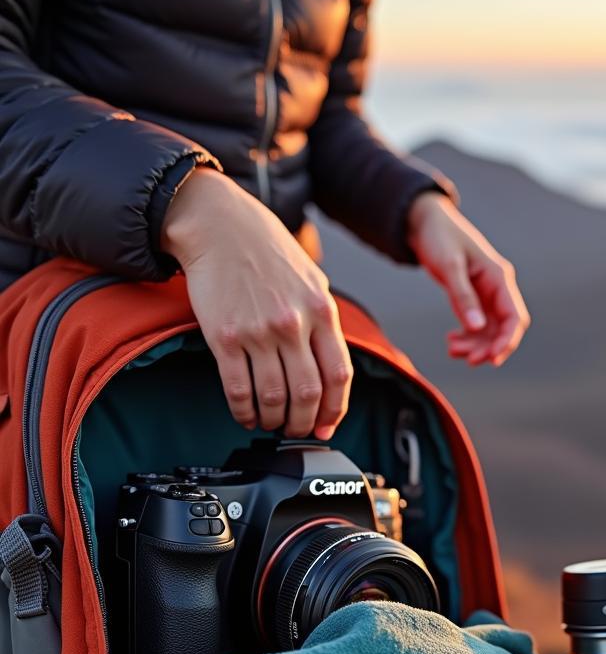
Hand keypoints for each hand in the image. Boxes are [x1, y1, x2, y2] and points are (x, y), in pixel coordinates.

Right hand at [162, 167, 351, 439]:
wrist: (218, 224)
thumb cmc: (266, 250)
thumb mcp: (312, 280)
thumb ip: (323, 321)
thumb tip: (330, 367)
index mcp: (321, 311)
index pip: (339, 375)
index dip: (336, 409)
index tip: (328, 425)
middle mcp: (294, 323)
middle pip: (309, 393)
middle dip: (304, 422)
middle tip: (297, 430)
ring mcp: (259, 332)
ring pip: (274, 397)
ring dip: (274, 420)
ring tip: (271, 423)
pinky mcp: (225, 337)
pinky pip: (239, 389)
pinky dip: (244, 411)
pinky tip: (246, 415)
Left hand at [407, 192, 529, 365]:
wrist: (424, 222)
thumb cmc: (439, 238)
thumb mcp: (449, 266)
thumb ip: (463, 297)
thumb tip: (477, 328)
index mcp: (499, 277)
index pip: (515, 316)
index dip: (507, 340)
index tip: (492, 358)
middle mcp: (497, 287)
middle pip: (505, 327)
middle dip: (490, 347)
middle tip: (469, 361)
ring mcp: (486, 294)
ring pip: (490, 330)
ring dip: (476, 345)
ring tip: (453, 350)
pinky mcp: (473, 298)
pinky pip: (477, 325)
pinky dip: (466, 337)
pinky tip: (451, 341)